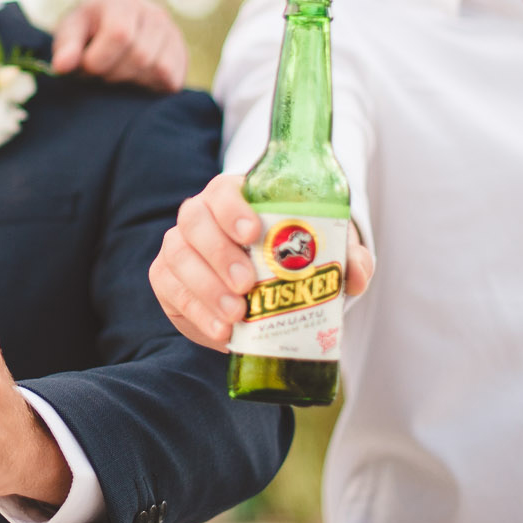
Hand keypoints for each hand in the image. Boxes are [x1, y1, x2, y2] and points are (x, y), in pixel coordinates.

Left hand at [51, 0, 186, 91]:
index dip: (99, 60)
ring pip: (159, 70)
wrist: (109, 28)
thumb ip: (65, 47)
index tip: (85, 68)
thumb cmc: (86, 32)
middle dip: (113, 74)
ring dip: (132, 82)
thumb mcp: (69, 32)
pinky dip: (150, 87)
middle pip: (140, 56)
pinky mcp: (182, 55)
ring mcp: (172, 33)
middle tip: (99, 74)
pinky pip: (172, 80)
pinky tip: (133, 80)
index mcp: (122, 3)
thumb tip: (63, 66)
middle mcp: (153, 13)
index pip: (120, 34)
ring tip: (116, 74)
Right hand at [149, 174, 372, 351]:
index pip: (223, 190)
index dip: (232, 208)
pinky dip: (195, 311)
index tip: (253, 232)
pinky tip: (221, 331)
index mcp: (234, 197)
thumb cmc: (294, 257)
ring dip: (205, 288)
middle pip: (195, 221)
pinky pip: (169, 288)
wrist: (263, 286)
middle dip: (219, 254)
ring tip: (236, 316)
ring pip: (178, 256)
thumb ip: (347, 258)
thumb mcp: (325, 252)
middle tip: (246, 285)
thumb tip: (355, 274)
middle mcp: (200, 215)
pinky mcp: (167, 278)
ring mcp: (179, 245)